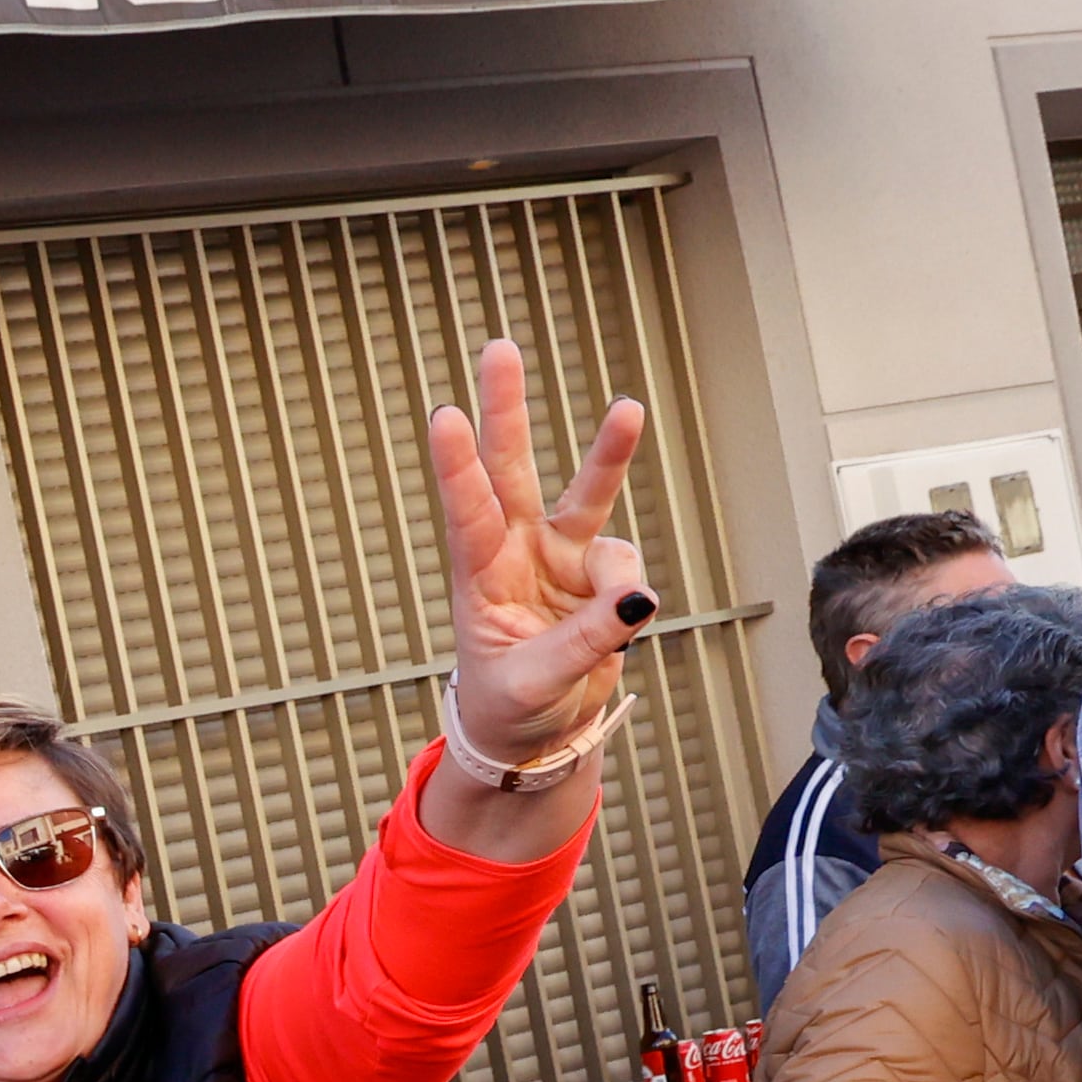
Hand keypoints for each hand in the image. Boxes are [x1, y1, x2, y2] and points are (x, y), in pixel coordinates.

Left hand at [426, 336, 649, 773]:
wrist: (534, 733)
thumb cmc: (510, 707)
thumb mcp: (531, 688)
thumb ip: (581, 645)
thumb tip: (636, 601)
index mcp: (476, 576)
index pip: (465, 513)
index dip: (457, 466)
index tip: (444, 415)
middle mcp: (515, 552)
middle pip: (509, 469)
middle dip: (505, 410)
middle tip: (497, 348)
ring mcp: (560, 556)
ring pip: (586, 494)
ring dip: (607, 451)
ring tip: (626, 409)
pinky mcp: (601, 575)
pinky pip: (627, 573)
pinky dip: (628, 598)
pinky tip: (619, 625)